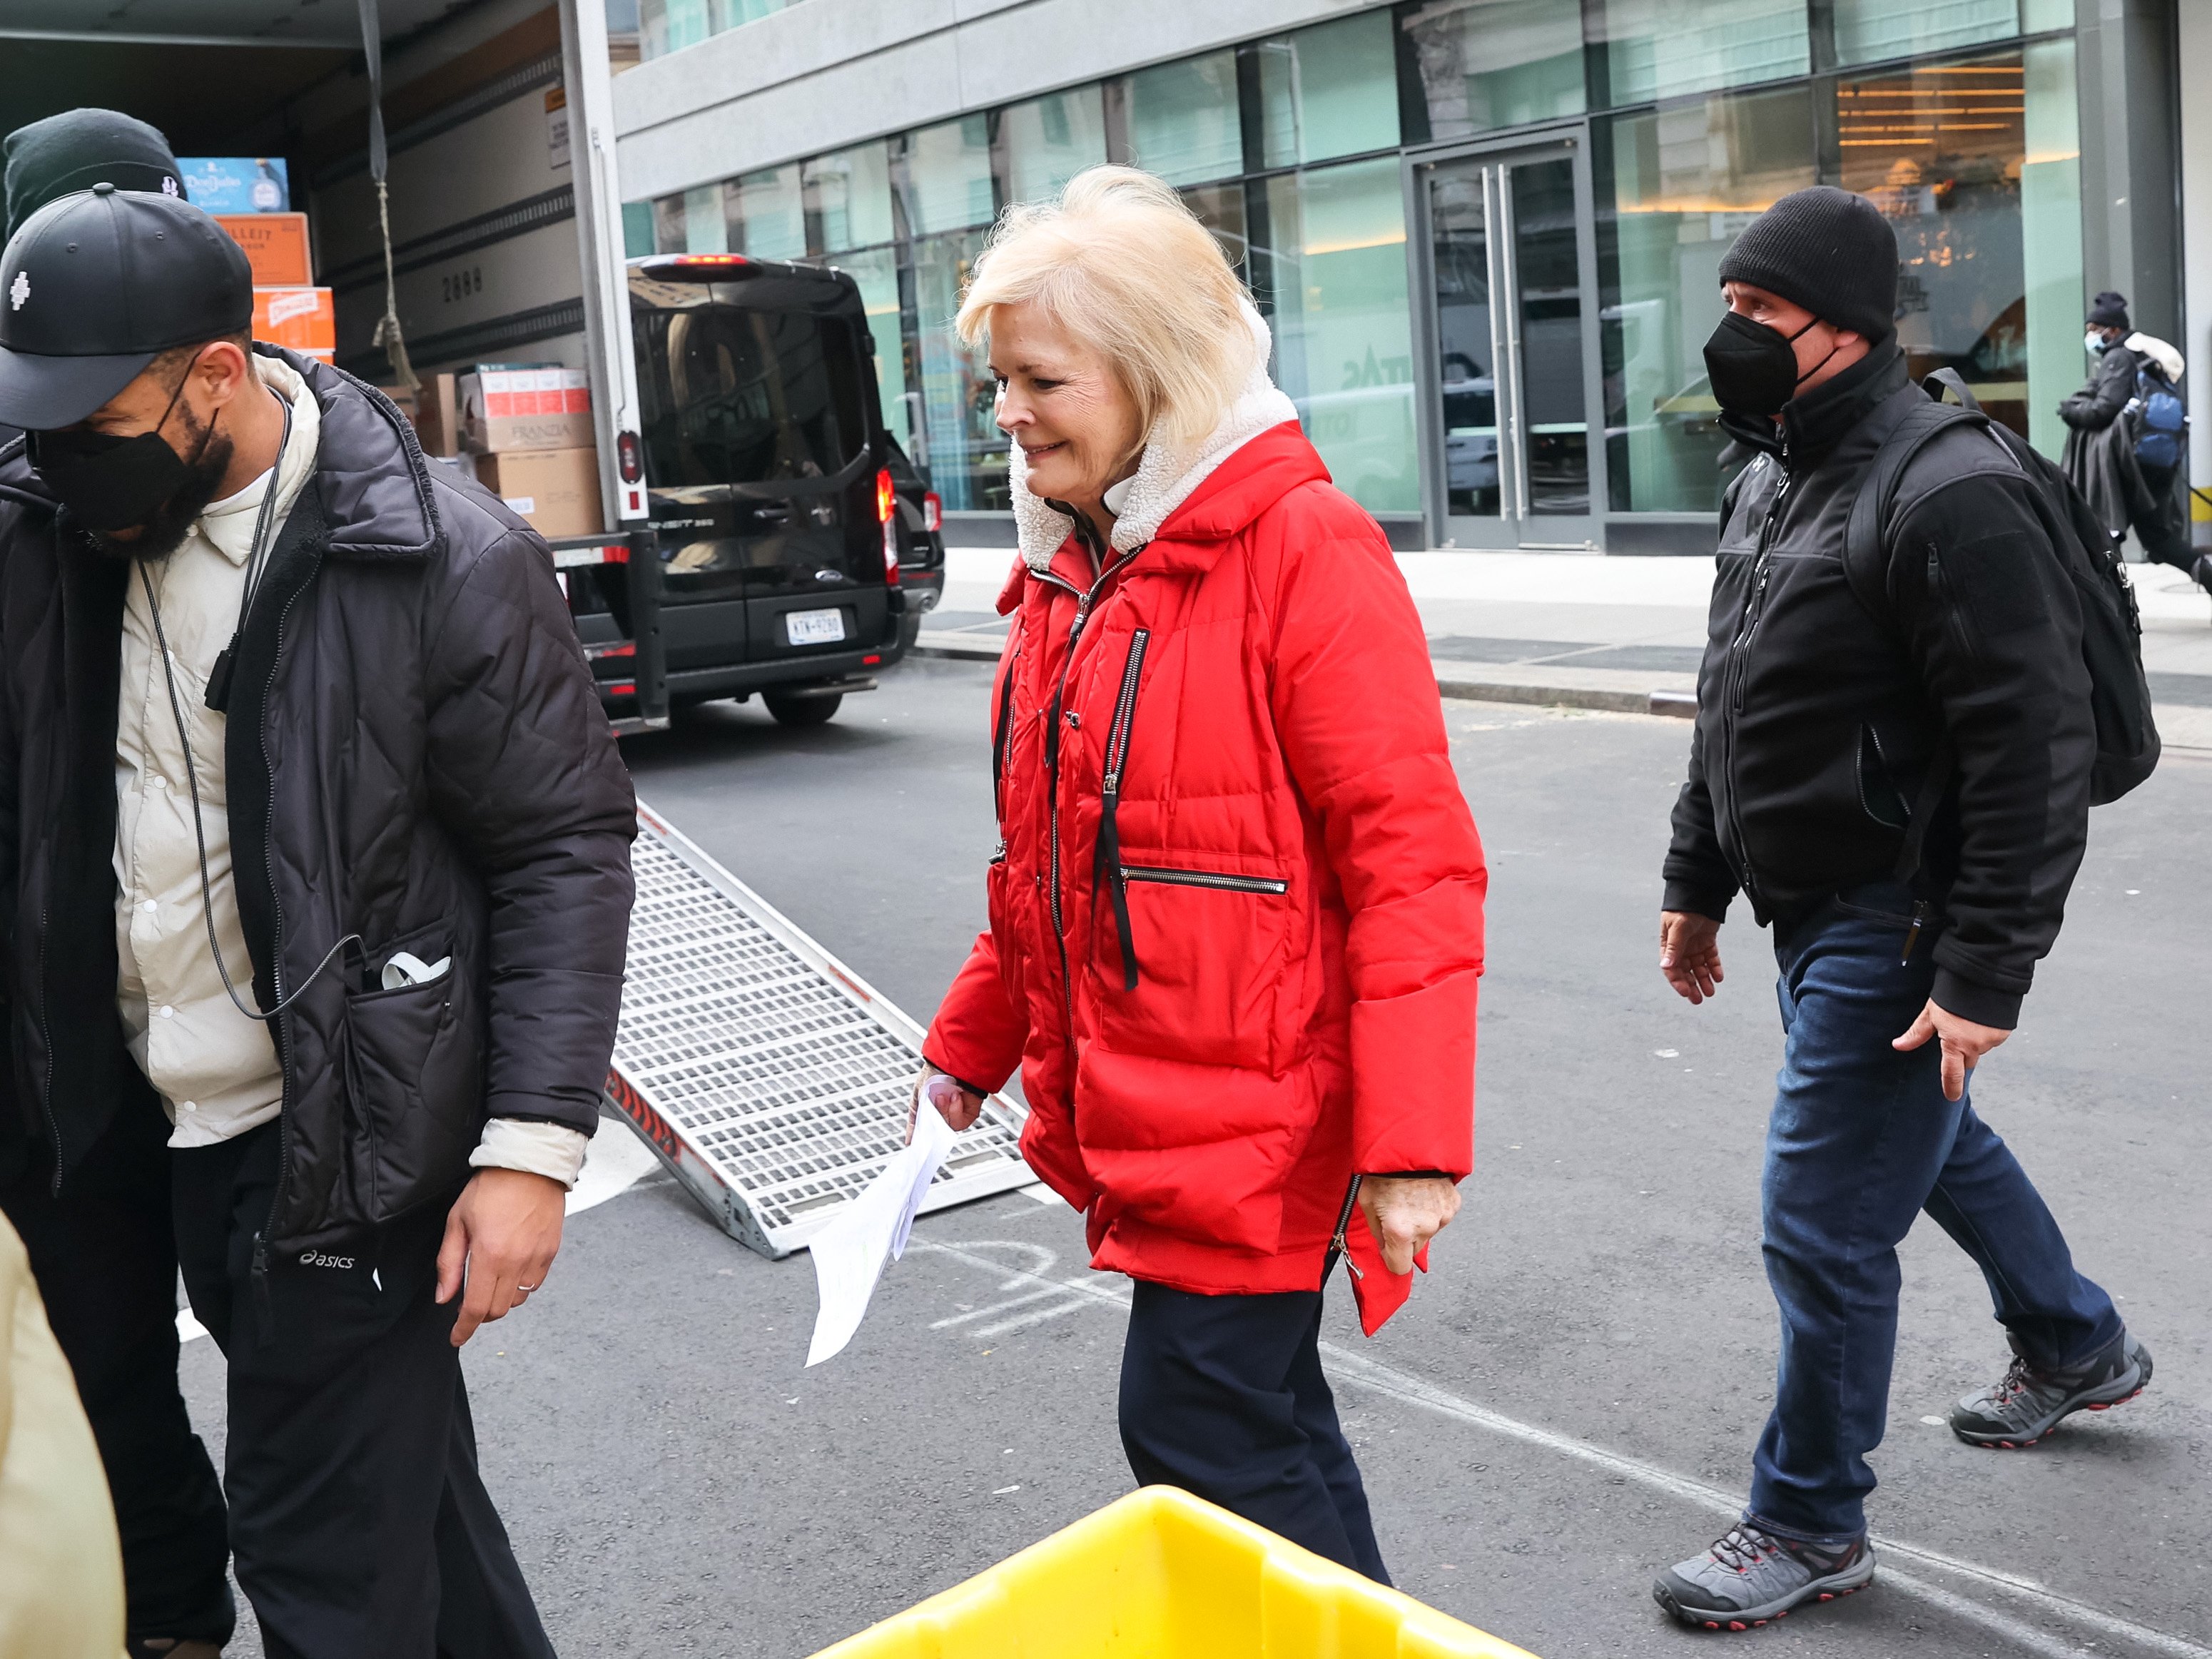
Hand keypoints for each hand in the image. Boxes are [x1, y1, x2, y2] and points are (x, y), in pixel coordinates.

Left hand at [437, 1167, 565, 1347]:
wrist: (531, 1164)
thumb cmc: (491, 1187)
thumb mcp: (458, 1221)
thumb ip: (449, 1263)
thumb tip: (444, 1297)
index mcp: (489, 1255)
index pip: (476, 1308)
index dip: (464, 1328)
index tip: (456, 1338)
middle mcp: (517, 1262)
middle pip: (498, 1309)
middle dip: (480, 1315)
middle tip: (468, 1305)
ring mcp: (537, 1258)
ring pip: (518, 1300)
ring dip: (501, 1301)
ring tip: (490, 1284)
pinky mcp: (551, 1252)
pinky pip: (534, 1284)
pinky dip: (520, 1287)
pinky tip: (511, 1270)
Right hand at [907, 1068, 982, 1142]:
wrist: (952, 1063)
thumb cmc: (935, 1073)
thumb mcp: (919, 1097)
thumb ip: (915, 1120)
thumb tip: (910, 1141)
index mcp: (930, 1111)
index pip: (926, 1131)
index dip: (922, 1138)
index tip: (916, 1145)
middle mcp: (943, 1114)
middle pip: (937, 1132)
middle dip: (934, 1118)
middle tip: (933, 1104)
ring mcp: (956, 1114)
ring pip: (948, 1128)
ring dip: (945, 1111)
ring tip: (944, 1096)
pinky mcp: (969, 1114)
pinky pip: (960, 1122)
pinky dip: (956, 1109)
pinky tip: (955, 1096)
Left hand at [1358, 1175, 1461, 1275]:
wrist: (1408, 1144)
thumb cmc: (1383, 1171)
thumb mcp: (1368, 1202)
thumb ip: (1377, 1231)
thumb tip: (1384, 1247)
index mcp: (1400, 1231)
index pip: (1400, 1266)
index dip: (1391, 1259)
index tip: (1388, 1250)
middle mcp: (1424, 1227)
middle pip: (1414, 1249)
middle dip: (1404, 1238)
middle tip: (1395, 1214)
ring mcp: (1442, 1216)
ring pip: (1428, 1232)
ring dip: (1419, 1222)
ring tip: (1408, 1199)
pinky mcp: (1453, 1204)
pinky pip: (1440, 1216)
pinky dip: (1432, 1209)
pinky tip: (1422, 1193)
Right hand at [1659, 911, 1724, 1002]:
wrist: (1701, 893)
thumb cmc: (1684, 909)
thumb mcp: (1678, 927)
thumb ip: (1673, 947)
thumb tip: (1665, 966)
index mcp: (1668, 946)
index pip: (1671, 968)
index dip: (1678, 982)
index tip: (1686, 992)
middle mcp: (1681, 949)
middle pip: (1685, 972)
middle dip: (1691, 986)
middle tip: (1698, 1000)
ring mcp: (1694, 946)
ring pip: (1699, 968)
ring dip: (1704, 980)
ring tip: (1710, 992)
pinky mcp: (1707, 942)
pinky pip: (1711, 959)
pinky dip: (1715, 968)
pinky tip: (1718, 977)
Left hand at [1893, 999, 2009, 1101]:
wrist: (1983, 977)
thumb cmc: (1952, 994)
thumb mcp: (1931, 1013)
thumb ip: (1917, 1033)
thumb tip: (1898, 1046)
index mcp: (1955, 1044)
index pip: (1952, 1074)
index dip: (1951, 1087)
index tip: (1952, 1097)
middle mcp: (1976, 1046)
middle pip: (1967, 1061)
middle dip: (1961, 1054)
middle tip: (1955, 1036)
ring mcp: (1992, 1040)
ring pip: (1980, 1049)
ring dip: (1974, 1041)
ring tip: (1968, 1020)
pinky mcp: (2004, 1032)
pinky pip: (1992, 1039)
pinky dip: (1986, 1033)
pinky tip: (1980, 1018)